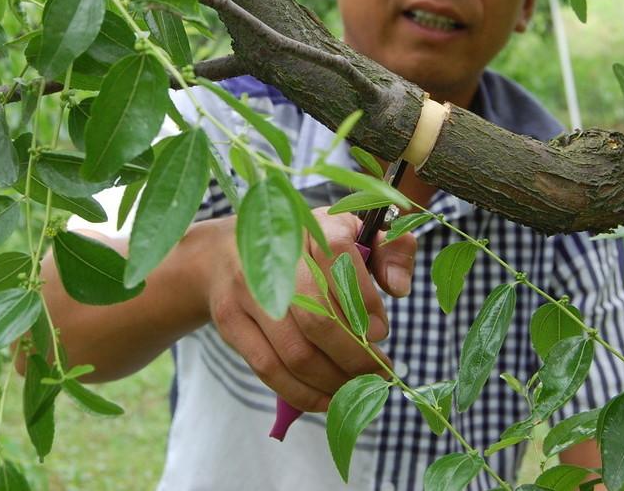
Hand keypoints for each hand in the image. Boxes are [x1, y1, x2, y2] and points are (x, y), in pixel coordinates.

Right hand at [203, 207, 417, 412]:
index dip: (365, 301)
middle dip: (355, 355)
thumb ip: (389, 250)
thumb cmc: (304, 248)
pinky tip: (327, 398)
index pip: (339, 259)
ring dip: (333, 380)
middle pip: (318, 317)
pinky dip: (303, 393)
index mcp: (310, 226)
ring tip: (356, 387)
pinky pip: (269, 370)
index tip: (380, 331)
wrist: (224, 253)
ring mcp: (247, 290)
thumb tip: (399, 289)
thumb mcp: (349, 233)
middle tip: (376, 370)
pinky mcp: (230, 322)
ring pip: (295, 352)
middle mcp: (273, 255)